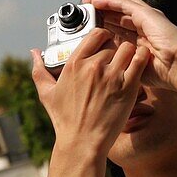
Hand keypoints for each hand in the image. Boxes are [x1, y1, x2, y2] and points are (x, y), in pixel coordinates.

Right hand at [31, 28, 150, 156]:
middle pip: (112, 42)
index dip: (102, 36)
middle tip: (115, 59)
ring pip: (127, 48)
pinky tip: (139, 63)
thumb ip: (39, 70)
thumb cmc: (65, 120)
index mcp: (74, 64)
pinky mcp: (128, 87)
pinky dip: (141, 58)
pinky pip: (139, 61)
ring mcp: (111, 76)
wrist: (82, 143)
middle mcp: (93, 66)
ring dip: (128, 53)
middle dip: (114, 49)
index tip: (104, 43)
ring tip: (127, 62)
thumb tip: (34, 53)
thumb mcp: (47, 94)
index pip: (95, 34)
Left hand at [85, 0, 176, 91]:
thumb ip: (123, 62)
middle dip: (101, 15)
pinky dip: (108, 1)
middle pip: (118, 16)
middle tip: (84, 14)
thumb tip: (107, 66)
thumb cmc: (164, 73)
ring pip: (120, 6)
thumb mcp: (136, 67)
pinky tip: (96, 2)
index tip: (89, 30)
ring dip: (102, 4)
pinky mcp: (146, 13)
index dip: (104, 28)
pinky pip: (123, 3)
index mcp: (141, 39)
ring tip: (88, 3)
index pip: (119, 30)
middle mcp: (144, 26)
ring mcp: (146, 17)